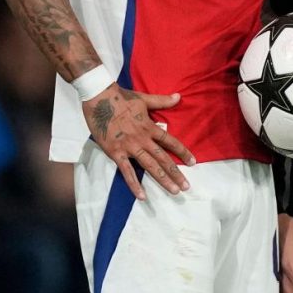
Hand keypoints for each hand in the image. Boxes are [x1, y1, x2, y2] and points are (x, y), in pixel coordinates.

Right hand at [82, 84, 195, 199]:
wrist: (99, 98)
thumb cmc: (121, 97)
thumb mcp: (144, 98)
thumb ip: (162, 100)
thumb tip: (179, 96)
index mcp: (150, 127)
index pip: (170, 141)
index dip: (182, 152)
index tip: (193, 162)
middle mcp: (143, 139)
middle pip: (163, 158)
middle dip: (176, 173)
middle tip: (186, 186)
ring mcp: (129, 147)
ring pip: (150, 166)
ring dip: (162, 179)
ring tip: (174, 191)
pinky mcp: (115, 152)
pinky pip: (126, 171)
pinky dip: (134, 184)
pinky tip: (142, 196)